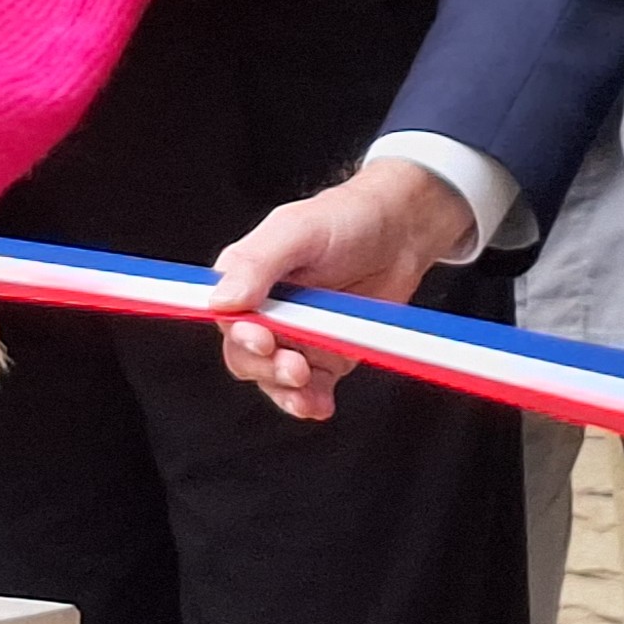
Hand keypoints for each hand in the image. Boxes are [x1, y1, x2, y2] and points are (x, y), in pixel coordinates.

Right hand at [205, 161, 470, 420]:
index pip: (225, 318)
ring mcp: (296, 338)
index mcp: (246, 278)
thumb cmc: (346, 220)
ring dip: (286, 392)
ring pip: (274, 380)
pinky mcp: (326, 357)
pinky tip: (319, 403)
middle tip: (293, 365)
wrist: (400, 233)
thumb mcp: (296, 231)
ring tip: (307, 389)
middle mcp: (266, 311)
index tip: (261, 339)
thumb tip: (222, 301)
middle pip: (245, 356)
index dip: (238, 335)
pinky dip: (311, 401)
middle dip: (266, 367)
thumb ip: (257, 264)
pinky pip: (310, 389)